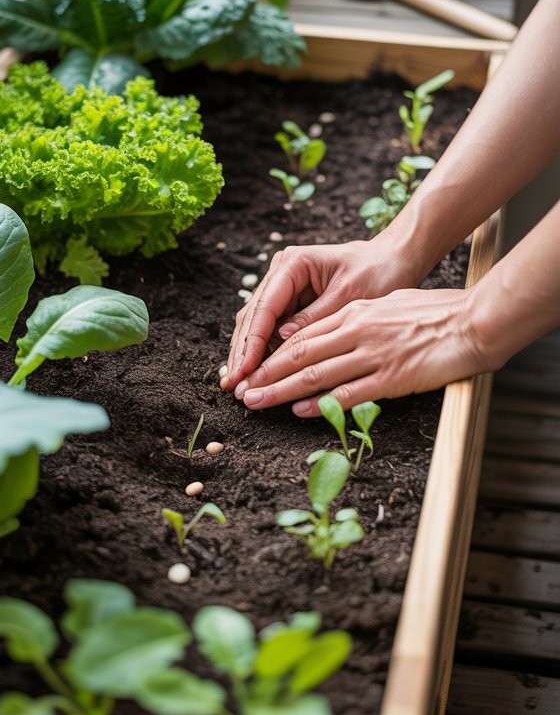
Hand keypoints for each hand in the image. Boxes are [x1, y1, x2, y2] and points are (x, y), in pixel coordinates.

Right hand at [221, 238, 419, 391]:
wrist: (394, 260)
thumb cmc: (378, 272)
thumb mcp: (350, 296)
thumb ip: (315, 318)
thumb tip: (281, 340)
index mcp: (294, 264)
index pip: (265, 307)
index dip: (252, 342)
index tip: (245, 369)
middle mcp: (282, 272)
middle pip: (253, 316)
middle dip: (242, 352)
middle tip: (233, 385)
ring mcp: (284, 286)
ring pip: (257, 324)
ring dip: (248, 354)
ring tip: (237, 384)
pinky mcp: (292, 301)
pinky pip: (273, 328)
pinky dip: (264, 350)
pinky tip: (255, 373)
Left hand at [231, 287, 486, 414]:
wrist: (471, 322)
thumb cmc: (435, 313)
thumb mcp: (389, 304)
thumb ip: (360, 317)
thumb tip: (338, 331)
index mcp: (356, 311)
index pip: (304, 333)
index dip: (275, 352)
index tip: (254, 367)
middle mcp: (357, 330)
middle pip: (300, 353)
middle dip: (266, 373)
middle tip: (242, 389)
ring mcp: (373, 354)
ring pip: (316, 373)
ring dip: (281, 390)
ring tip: (257, 402)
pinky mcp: (390, 377)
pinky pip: (348, 392)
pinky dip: (320, 402)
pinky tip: (298, 410)